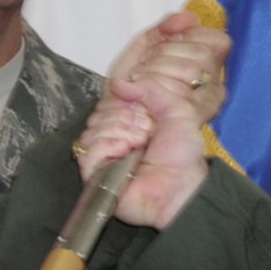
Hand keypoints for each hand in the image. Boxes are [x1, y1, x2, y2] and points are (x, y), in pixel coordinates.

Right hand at [76, 12, 228, 227]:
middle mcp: (112, 139)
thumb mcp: (176, 109)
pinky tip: (123, 151)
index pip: (109, 102)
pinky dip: (105, 146)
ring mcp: (103, 158)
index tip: (149, 116)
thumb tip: (117, 82)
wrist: (184, 187)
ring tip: (139, 146)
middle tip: (147, 135)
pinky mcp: (95, 177)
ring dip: (119, 133)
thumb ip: (150, 89)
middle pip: (98, 115)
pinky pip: (86, 152)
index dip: (127, 105)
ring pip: (91, 131)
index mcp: (128, 123)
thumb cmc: (183, 154)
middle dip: (125, 120)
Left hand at [108, 10, 228, 124]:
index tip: (163, 44)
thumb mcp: (145, 46)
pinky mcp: (191, 118)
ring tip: (140, 78)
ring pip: (191, 70)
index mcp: (207, 67)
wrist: (113, 112)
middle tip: (146, 64)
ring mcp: (205, 104)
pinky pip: (178, 90)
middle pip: (202, 53)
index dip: (188, 37)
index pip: (219, 41)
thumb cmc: (130, 84)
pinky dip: (151, 86)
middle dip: (164, 53)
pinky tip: (139, 90)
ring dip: (155, 69)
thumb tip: (188, 16)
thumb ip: (166, 28)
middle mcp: (212, 86)